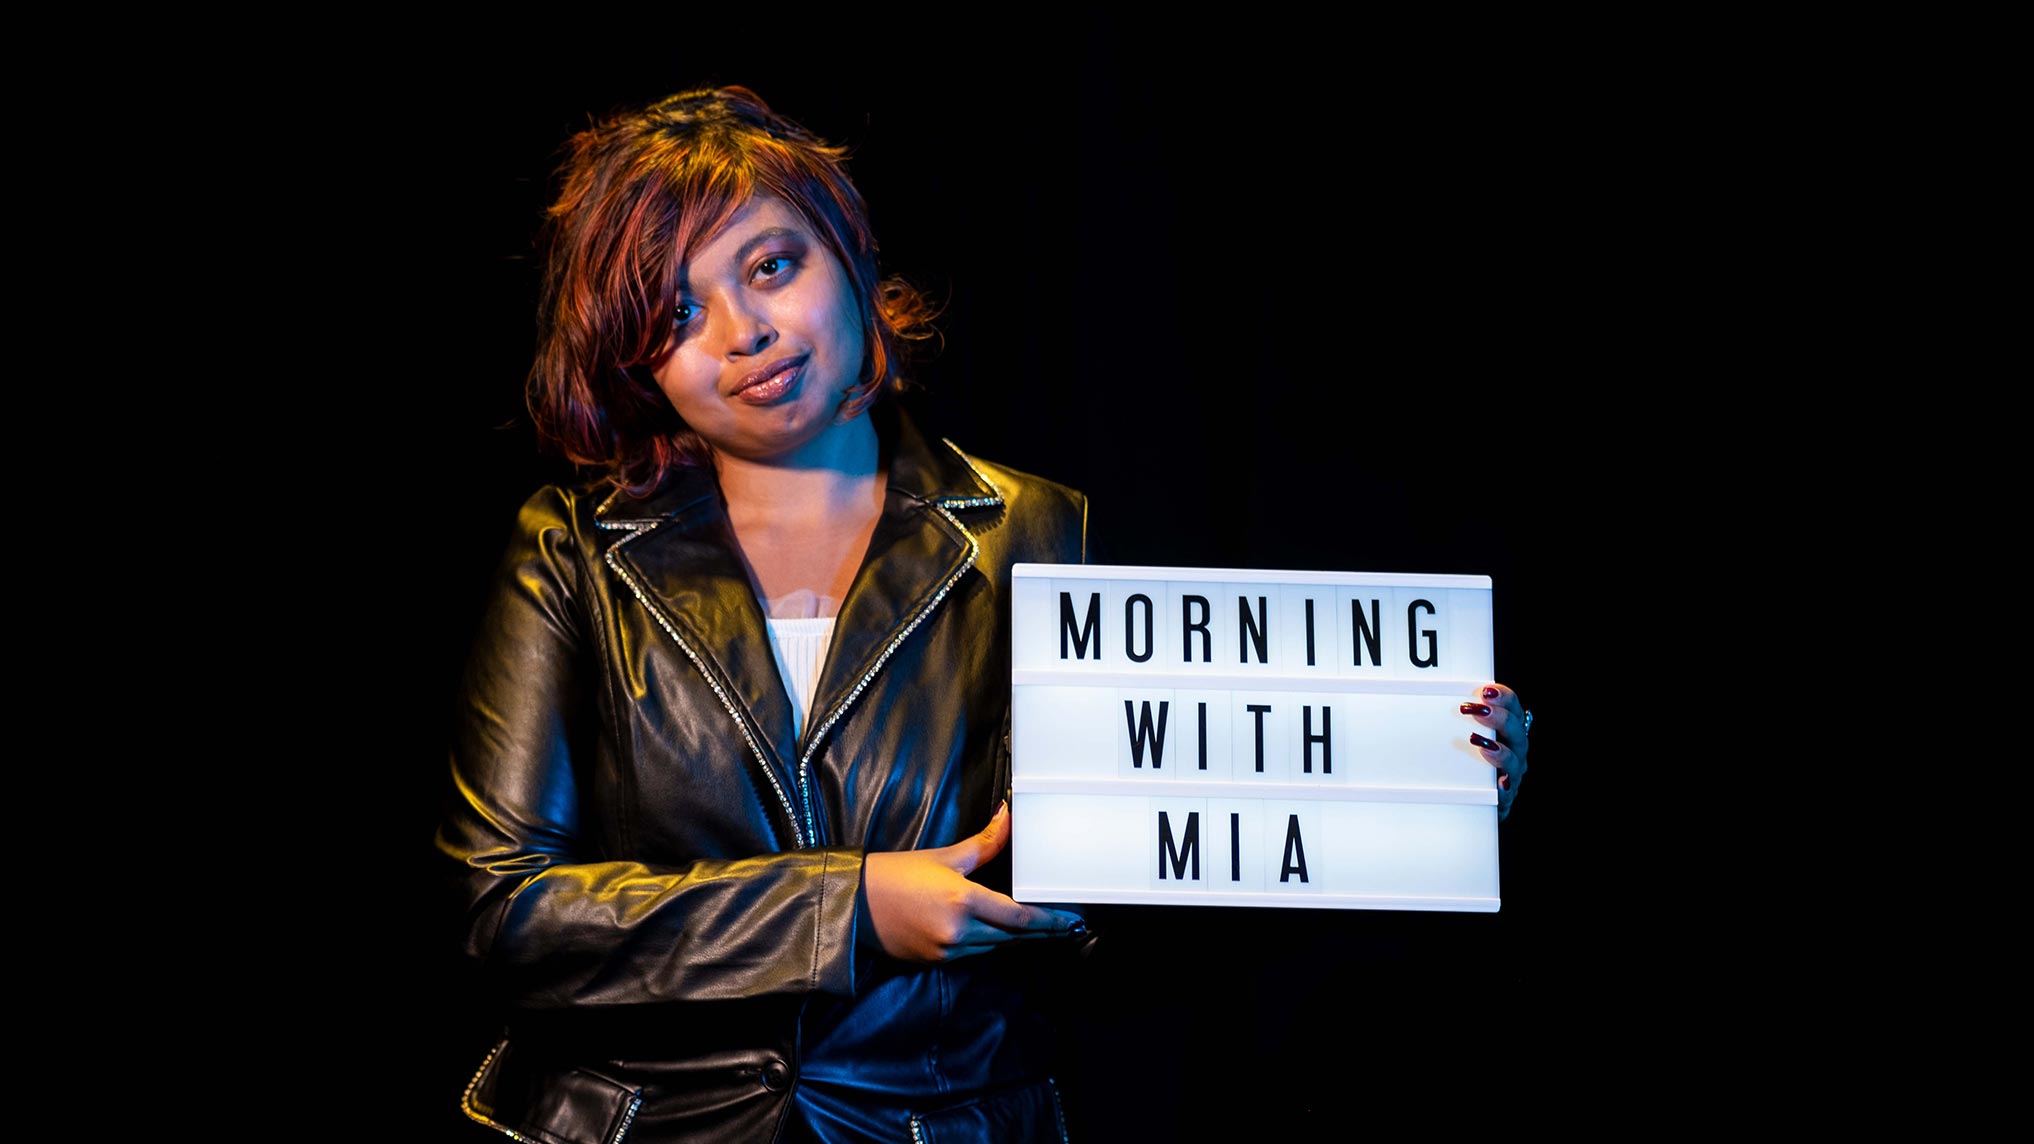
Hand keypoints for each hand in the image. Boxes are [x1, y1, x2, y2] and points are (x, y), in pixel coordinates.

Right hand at [863, 801, 1087, 962]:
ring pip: (993, 947)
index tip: (1071, 921)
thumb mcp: (944, 857)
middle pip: (1012, 937)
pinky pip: (972, 955)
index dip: (1049, 921)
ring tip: (1038, 928)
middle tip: (1066, 926)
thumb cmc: (896, 874)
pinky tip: (997, 933)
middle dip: (1039, 931)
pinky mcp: (934, 962)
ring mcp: (946, 951)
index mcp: (963, 901)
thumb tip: (1008, 817)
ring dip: (1014, 938)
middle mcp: (958, 932)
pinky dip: (987, 943)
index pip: (1019, 917)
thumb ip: (984, 843)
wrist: (853, 903)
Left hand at [1460, 682, 1529, 818]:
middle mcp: (1514, 748)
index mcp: (1506, 728)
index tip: (1486, 691)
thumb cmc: (1462, 758)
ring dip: (1499, 751)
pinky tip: (1497, 782)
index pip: (1512, 707)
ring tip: (1478, 742)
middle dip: (1498, 718)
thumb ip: (1450, 717)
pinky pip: (1508, 792)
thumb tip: (1417, 694)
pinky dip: (1503, 787)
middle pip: (1516, 730)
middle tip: (1476, 711)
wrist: (1469, 797)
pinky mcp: (1504, 796)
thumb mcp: (1456, 732)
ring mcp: (1511, 772)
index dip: (1503, 697)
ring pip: (1514, 760)